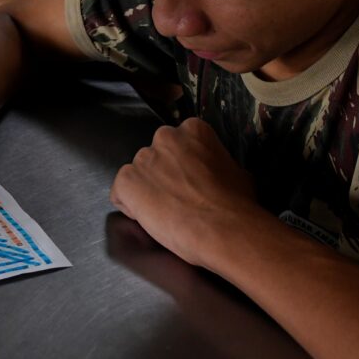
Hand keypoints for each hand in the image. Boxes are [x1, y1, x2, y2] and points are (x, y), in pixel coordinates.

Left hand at [110, 118, 260, 268]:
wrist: (224, 229)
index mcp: (192, 130)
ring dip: (147, 191)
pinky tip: (151, 218)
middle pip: (155, 157)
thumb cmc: (237, 204)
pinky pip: (120, 194)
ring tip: (166, 213)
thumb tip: (216, 172)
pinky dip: (130, 207)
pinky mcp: (126, 181)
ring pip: (138, 175)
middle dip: (162, 176)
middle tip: (178, 199)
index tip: (189, 183)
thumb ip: (216, 163)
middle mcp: (164, 137)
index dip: (182, 168)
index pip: (177, 146)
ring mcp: (143, 158)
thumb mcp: (237, 172)